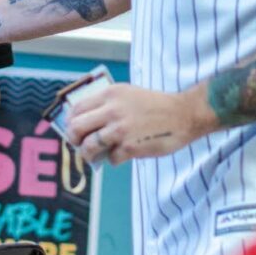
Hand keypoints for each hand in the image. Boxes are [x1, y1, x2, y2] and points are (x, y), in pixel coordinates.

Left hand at [65, 84, 211, 166]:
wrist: (185, 114)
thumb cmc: (156, 105)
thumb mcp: (128, 94)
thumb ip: (107, 104)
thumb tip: (86, 123)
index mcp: (110, 95)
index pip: (76, 109)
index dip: (70, 122)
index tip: (73, 129)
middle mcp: (112, 110)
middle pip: (75, 129)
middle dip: (74, 140)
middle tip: (80, 144)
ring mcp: (120, 130)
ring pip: (88, 147)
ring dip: (89, 154)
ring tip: (96, 155)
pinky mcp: (130, 147)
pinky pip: (110, 159)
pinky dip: (114, 160)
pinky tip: (123, 155)